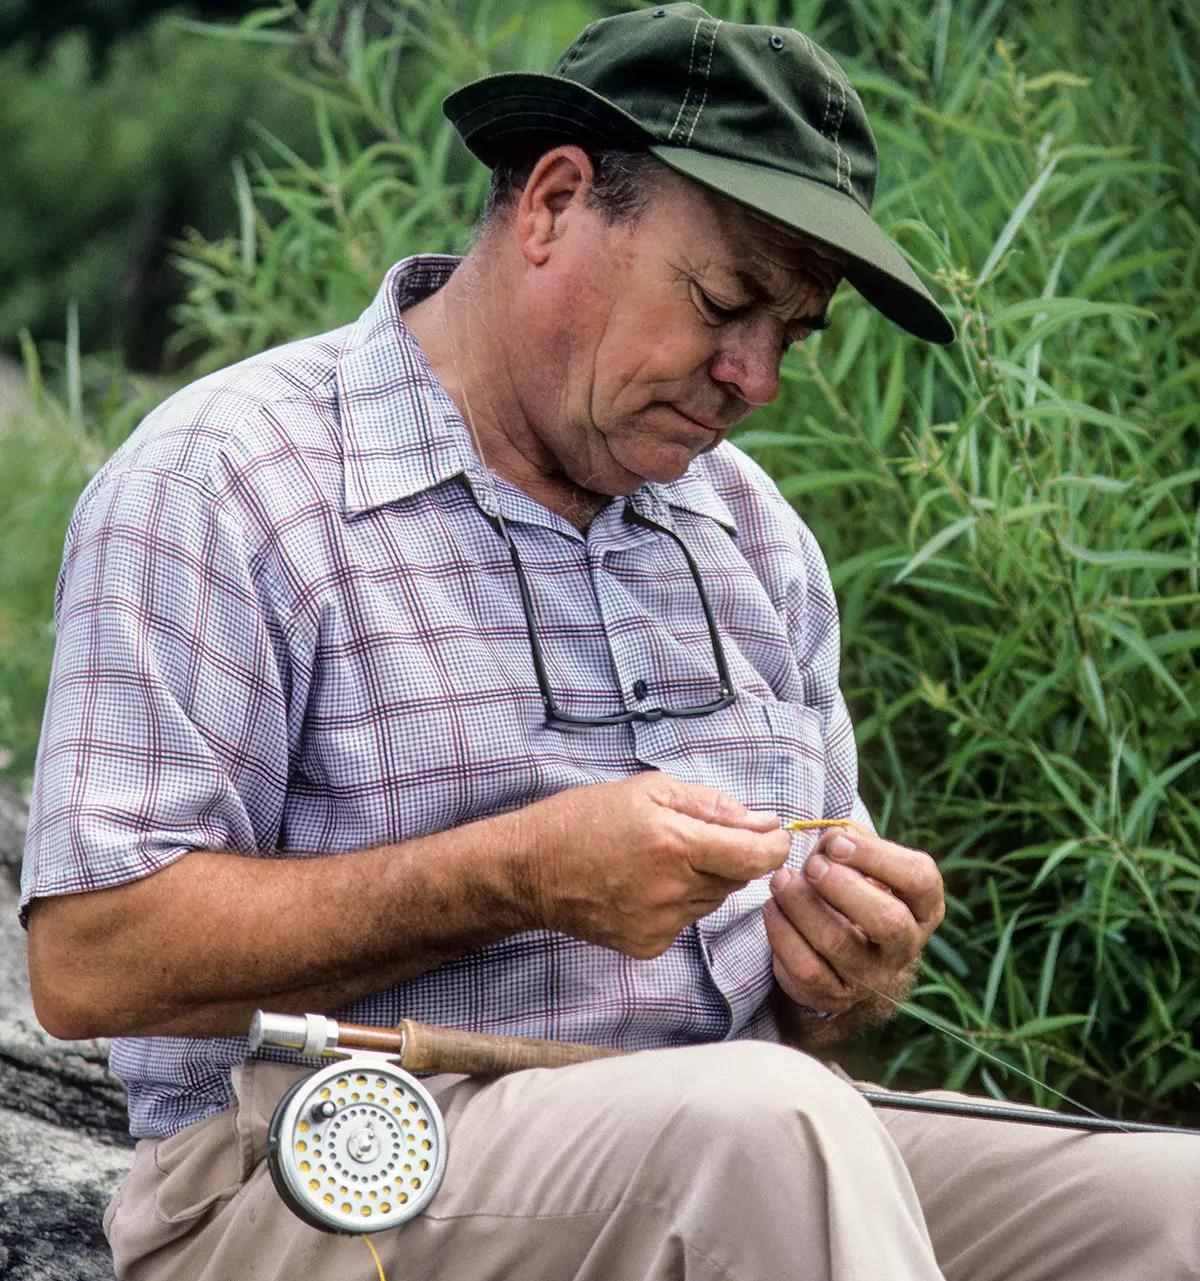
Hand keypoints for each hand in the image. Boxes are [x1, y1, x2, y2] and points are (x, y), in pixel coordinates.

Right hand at [519, 772, 791, 958]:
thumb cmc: (584, 818)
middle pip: (737, 878)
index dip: (775, 845)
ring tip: (662, 859)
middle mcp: (673, 890)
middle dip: (731, 855)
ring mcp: (661, 924)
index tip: (775, 834)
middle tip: (698, 836)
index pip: (756, 856)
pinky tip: (644, 885)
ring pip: (712, 900)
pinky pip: (686, 921)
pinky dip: (678, 902)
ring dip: (704, 879)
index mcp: (676, 844)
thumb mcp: (648, 790)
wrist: (529, 870)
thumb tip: (761, 820)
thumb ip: (710, 804)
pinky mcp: (649, 945)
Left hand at [763, 827, 943, 1015]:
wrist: (837, 949)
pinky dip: (781, 932)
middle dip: (842, 886)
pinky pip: (805, 968)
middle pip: (887, 920)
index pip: (920, 880)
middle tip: (812, 866)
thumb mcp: (861, 862)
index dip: (877, 856)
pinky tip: (772, 907)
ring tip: (781, 880)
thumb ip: (850, 842)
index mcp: (923, 906)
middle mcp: (905, 946)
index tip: (836, 842)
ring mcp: (872, 976)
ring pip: (838, 942)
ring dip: (802, 904)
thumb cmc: (852, 889)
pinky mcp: (834, 994)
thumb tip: (832, 840)